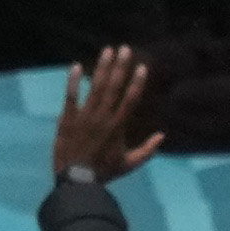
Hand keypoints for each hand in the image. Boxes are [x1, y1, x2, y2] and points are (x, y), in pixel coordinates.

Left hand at [51, 48, 163, 183]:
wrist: (76, 181)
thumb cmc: (104, 173)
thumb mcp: (129, 165)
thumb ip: (147, 150)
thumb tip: (162, 136)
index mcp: (118, 127)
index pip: (130, 100)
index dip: (137, 83)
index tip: (142, 67)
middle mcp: (103, 118)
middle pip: (113, 88)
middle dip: (120, 67)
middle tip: (124, 48)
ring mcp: (84, 117)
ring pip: (94, 88)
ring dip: (101, 68)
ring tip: (107, 51)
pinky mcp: (67, 119)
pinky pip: (70, 97)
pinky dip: (72, 82)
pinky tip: (76, 66)